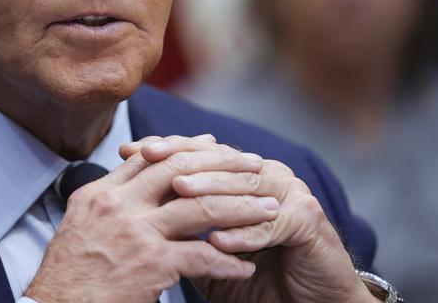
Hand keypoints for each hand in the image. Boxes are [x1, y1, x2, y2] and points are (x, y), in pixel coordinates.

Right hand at [24, 135, 276, 302]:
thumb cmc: (69, 279)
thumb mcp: (81, 228)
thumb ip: (110, 204)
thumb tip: (137, 186)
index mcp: (99, 193)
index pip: (150, 157)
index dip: (186, 149)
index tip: (215, 146)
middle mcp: (116, 204)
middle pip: (180, 169)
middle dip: (222, 165)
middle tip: (253, 164)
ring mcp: (134, 232)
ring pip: (200, 207)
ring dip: (241, 208)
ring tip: (268, 210)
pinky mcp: (151, 264)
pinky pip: (203, 256)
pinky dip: (229, 261)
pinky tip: (245, 266)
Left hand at [119, 137, 376, 302]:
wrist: (308, 302)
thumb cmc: (255, 276)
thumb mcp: (207, 251)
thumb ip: (181, 229)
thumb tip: (132, 209)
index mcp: (241, 175)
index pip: (198, 152)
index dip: (163, 149)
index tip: (129, 150)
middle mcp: (266, 174)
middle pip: (220, 159)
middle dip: (181, 158)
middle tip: (148, 157)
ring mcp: (290, 193)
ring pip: (244, 184)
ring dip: (210, 187)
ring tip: (178, 191)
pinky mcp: (308, 220)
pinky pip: (271, 224)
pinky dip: (243, 234)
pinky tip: (217, 241)